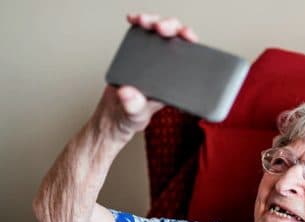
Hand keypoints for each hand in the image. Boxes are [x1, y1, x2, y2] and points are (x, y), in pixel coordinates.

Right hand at [91, 13, 199, 143]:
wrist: (114, 116)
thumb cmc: (132, 117)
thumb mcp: (135, 116)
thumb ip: (134, 107)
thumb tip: (128, 93)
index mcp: (175, 80)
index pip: (190, 56)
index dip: (190, 42)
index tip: (185, 35)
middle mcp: (166, 67)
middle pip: (176, 38)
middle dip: (171, 27)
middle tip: (160, 28)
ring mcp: (152, 59)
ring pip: (160, 33)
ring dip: (154, 22)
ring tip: (144, 21)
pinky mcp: (136, 54)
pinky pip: (141, 35)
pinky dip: (138, 24)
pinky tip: (134, 21)